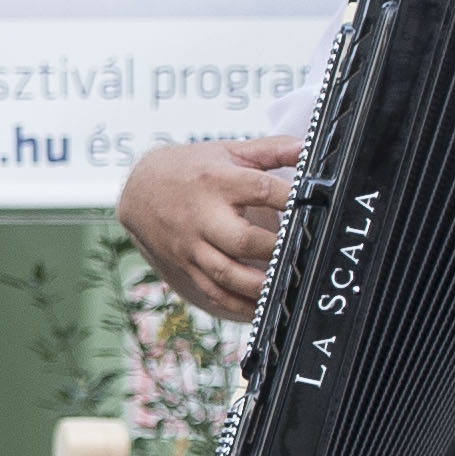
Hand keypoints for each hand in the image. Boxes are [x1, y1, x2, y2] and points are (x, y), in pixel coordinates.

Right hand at [120, 136, 298, 321]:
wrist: (138, 190)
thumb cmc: (191, 169)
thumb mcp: (229, 152)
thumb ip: (271, 150)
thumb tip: (308, 148)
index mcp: (217, 181)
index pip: (260, 189)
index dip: (291, 198)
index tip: (316, 204)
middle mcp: (203, 216)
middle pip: (241, 240)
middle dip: (276, 250)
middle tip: (302, 253)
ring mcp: (192, 246)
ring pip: (227, 274)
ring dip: (260, 286)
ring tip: (288, 287)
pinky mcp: (187, 266)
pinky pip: (215, 292)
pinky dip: (240, 306)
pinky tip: (263, 307)